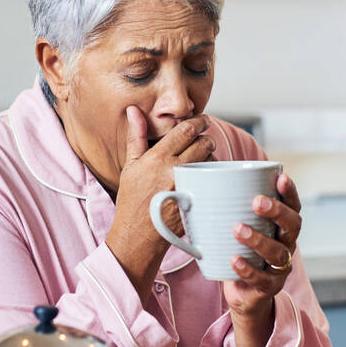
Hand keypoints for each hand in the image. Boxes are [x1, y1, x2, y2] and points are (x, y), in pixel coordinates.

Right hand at [105, 108, 215, 296]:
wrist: (138, 236)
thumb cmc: (132, 201)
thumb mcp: (130, 167)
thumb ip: (137, 137)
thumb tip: (134, 110)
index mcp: (157, 158)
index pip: (186, 130)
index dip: (198, 121)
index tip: (202, 120)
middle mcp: (174, 170)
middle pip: (204, 143)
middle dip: (207, 139)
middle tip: (204, 141)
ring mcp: (189, 187)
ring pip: (211, 162)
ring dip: (211, 158)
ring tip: (202, 162)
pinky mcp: (198, 201)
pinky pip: (215, 181)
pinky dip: (213, 176)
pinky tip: (206, 179)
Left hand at [222, 173, 302, 346]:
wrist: (242, 293)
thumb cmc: (238, 251)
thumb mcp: (235, 228)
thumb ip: (222, 210)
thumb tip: (185, 191)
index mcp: (281, 226)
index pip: (293, 205)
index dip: (289, 191)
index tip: (280, 177)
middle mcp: (287, 244)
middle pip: (293, 226)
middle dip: (277, 211)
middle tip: (256, 202)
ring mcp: (280, 267)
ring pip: (278, 252)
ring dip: (258, 239)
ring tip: (237, 229)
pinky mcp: (269, 287)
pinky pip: (262, 278)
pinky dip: (247, 268)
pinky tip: (234, 259)